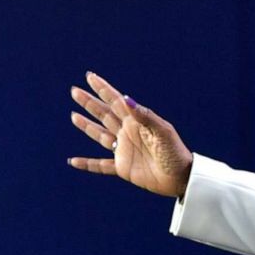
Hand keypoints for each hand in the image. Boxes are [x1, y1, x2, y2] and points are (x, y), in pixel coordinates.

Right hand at [68, 72, 192, 197]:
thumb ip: (145, 116)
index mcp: (138, 122)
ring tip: (74, 115)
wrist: (181, 177)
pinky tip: (73, 161)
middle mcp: (129, 133)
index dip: (103, 89)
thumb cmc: (175, 152)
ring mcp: (124, 150)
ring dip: (87, 126)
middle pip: (105, 115)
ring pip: (100, 135)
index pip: (117, 102)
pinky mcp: (123, 168)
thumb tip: (126, 98)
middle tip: (75, 91)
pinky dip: (87, 164)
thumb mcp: (163, 132)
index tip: (90, 76)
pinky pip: (100, 165)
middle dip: (90, 103)